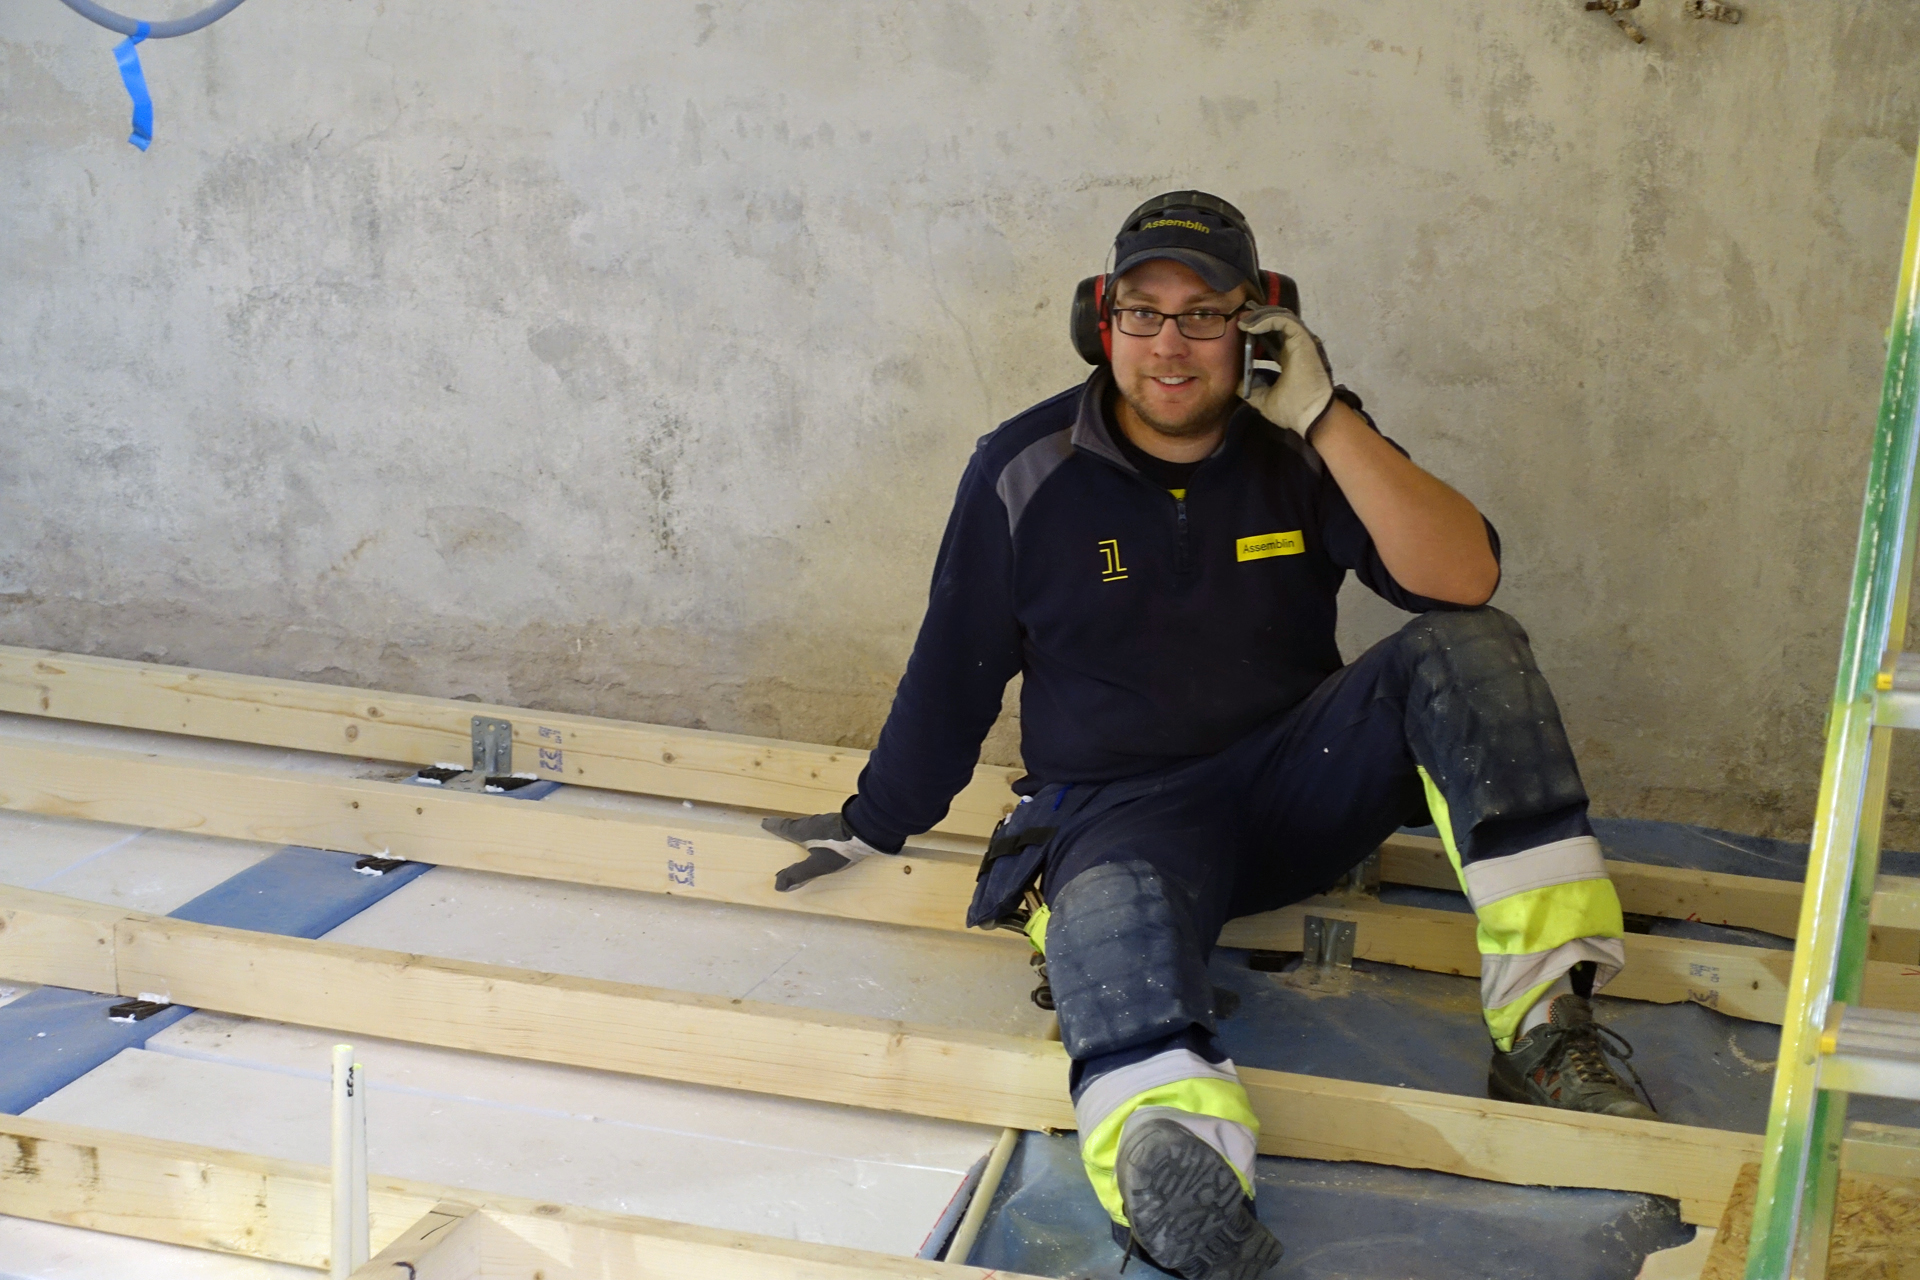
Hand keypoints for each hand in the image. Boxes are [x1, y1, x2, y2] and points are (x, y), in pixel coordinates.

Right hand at [762, 812, 887, 891]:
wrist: (870, 830)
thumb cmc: (841, 848)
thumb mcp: (817, 865)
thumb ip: (798, 875)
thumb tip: (777, 885)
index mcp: (805, 832)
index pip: (786, 828)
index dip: (775, 827)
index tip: (764, 822)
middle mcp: (815, 823)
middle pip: (797, 824)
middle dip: (786, 826)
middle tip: (777, 825)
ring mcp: (829, 821)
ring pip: (810, 824)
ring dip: (801, 827)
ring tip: (798, 831)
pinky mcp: (842, 822)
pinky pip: (823, 826)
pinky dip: (816, 829)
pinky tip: (823, 834)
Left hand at [1238, 307, 1335, 437]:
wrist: (1311, 417)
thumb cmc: (1293, 410)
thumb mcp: (1263, 400)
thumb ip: (1250, 388)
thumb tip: (1235, 381)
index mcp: (1288, 358)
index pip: (1272, 337)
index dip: (1257, 331)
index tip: (1240, 332)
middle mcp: (1295, 347)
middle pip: (1276, 323)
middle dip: (1257, 319)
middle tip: (1239, 321)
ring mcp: (1300, 342)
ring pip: (1280, 317)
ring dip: (1260, 317)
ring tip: (1243, 322)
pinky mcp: (1302, 340)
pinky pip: (1284, 321)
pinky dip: (1266, 320)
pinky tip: (1251, 327)